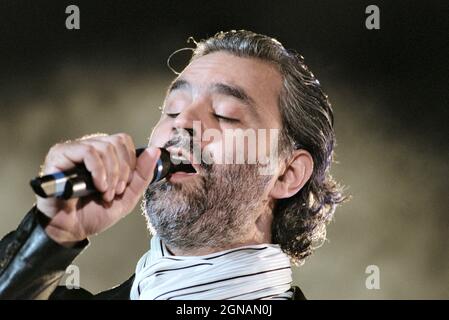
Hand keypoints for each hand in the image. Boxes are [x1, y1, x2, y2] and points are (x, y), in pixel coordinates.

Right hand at [36, 133, 159, 246]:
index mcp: (103, 154)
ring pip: (104, 147)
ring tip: (105, 192)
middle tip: (116, 191)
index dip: (130, 162)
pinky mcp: (59, 155)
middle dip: (122, 170)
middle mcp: (88, 148)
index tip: (125, 184)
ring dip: (111, 174)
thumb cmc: (95, 213)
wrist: (71, 230)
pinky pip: (87, 151)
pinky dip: (99, 171)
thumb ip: (142, 174)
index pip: (124, 141)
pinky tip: (98, 186)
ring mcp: (73, 150)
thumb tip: (154, 151)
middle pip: (117, 142)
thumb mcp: (127, 196)